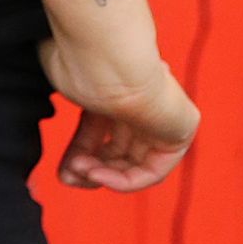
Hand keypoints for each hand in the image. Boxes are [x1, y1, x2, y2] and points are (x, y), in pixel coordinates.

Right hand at [40, 43, 198, 193]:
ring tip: (81, 172)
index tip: (63, 169)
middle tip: (68, 175)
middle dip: (90, 167)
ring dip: (102, 174)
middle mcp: (144, 99)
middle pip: (117, 149)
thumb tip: (67, 153)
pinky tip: (100, 176)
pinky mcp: (179, 133)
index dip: (81, 151)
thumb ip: (72, 120)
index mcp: (119, 84)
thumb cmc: (85, 67)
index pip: (101, 127)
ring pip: (133, 163)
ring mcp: (163, 117)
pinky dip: (124, 180)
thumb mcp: (72, 98)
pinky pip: (152, 170)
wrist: (109, 63)